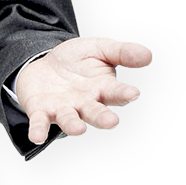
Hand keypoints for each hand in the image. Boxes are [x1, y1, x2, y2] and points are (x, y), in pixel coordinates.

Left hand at [15, 35, 152, 144]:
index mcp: (103, 88)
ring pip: (70, 119)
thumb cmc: (78, 60)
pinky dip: (39, 129)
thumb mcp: (100, 48)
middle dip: (103, 118)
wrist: (45, 63)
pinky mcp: (41, 111)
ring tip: (78, 129)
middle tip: (111, 122)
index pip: (116, 92)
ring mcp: (64, 108)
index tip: (133, 93)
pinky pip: (40, 122)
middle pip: (95, 112)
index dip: (125, 93)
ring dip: (73, 125)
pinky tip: (36, 136)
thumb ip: (122, 52)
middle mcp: (85, 103)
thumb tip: (148, 55)